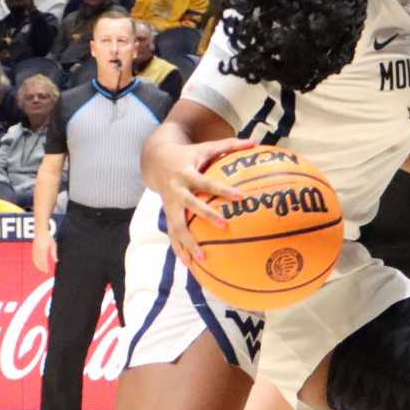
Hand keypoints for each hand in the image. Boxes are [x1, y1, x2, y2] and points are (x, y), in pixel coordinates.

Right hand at [32, 230, 56, 272]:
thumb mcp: (53, 245)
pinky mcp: (33, 250)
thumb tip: (56, 261)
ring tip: (42, 270)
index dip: (45, 267)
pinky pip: (33, 258)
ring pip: (35, 261)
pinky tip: (38, 265)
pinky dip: (35, 263)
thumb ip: (54, 254)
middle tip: (45, 272)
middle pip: (39, 262)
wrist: (40, 232)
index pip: (44, 261)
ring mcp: (34, 250)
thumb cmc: (48, 238)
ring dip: (38, 266)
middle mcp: (38, 251)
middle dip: (41, 268)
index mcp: (43, 249)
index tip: (47, 271)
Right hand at [160, 136, 256, 265]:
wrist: (155, 161)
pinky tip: (190, 267)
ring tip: (202, 261)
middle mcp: (176, 190)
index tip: (240, 197)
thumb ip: (230, 145)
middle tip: (225, 226)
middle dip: (206, 216)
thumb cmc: (189, 155)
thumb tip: (254, 142)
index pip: (207, 183)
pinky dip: (180, 251)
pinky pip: (172, 236)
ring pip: (177, 227)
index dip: (223, 190)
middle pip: (190, 205)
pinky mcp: (166, 216)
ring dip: (188, 244)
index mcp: (187, 173)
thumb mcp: (206, 147)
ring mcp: (169, 205)